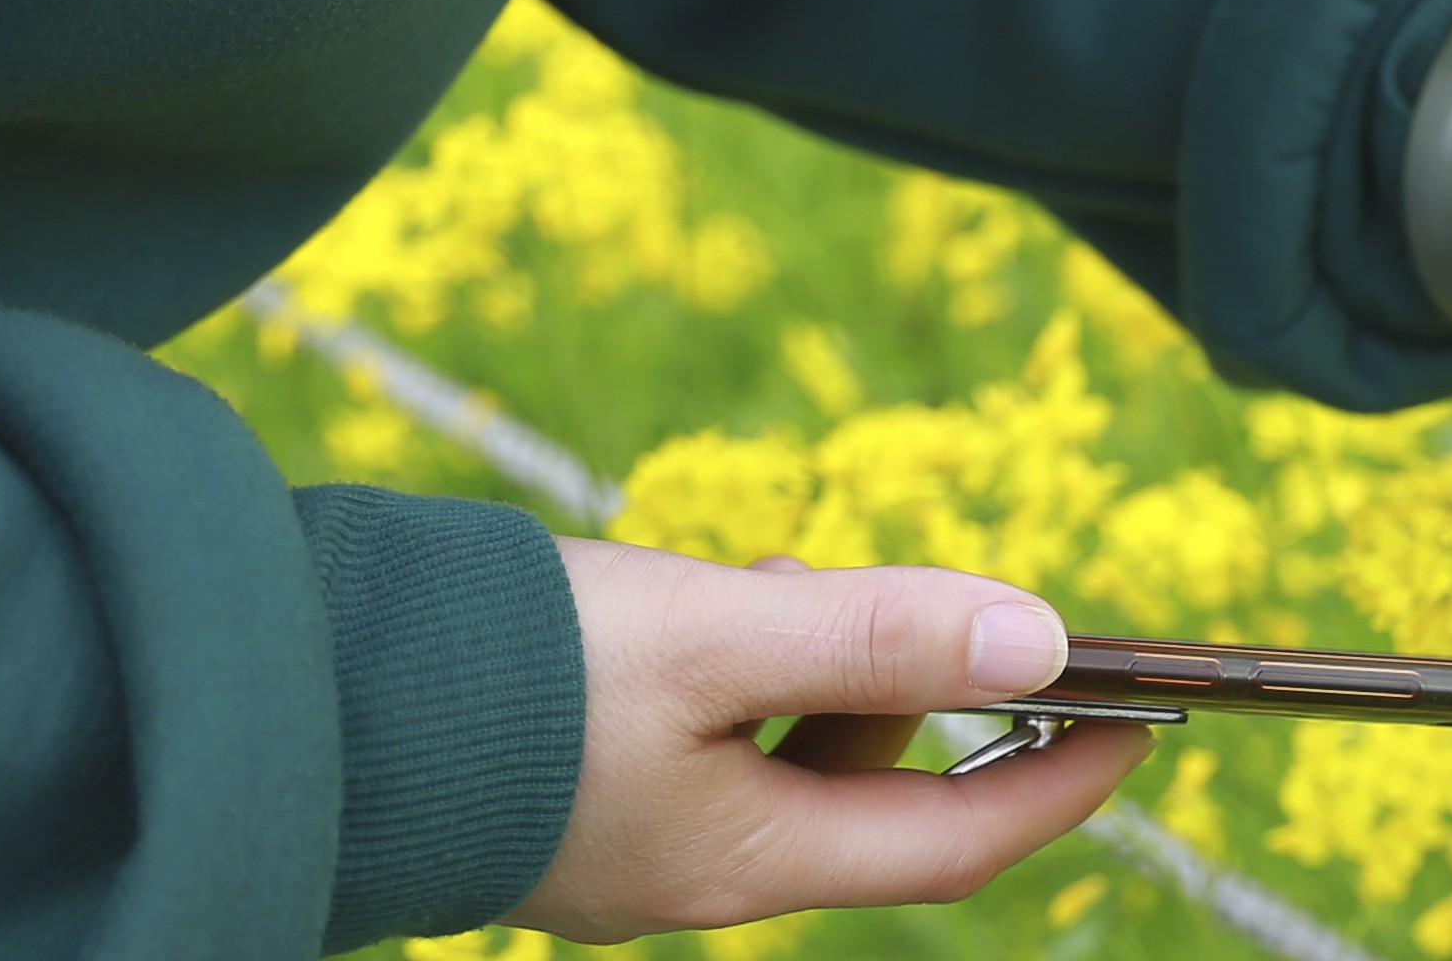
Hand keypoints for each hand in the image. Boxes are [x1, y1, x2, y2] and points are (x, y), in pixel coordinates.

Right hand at [508, 543, 1144, 940]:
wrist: (307, 701)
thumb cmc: (509, 679)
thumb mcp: (716, 636)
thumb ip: (877, 637)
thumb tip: (1041, 639)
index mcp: (745, 862)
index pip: (954, 844)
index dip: (1060, 781)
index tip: (1144, 718)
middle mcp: (695, 872)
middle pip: (867, 796)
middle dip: (921, 700)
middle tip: (943, 605)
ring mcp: (629, 841)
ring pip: (783, 755)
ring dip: (822, 667)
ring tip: (782, 578)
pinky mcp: (573, 794)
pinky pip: (708, 741)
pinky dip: (743, 670)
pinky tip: (709, 598)